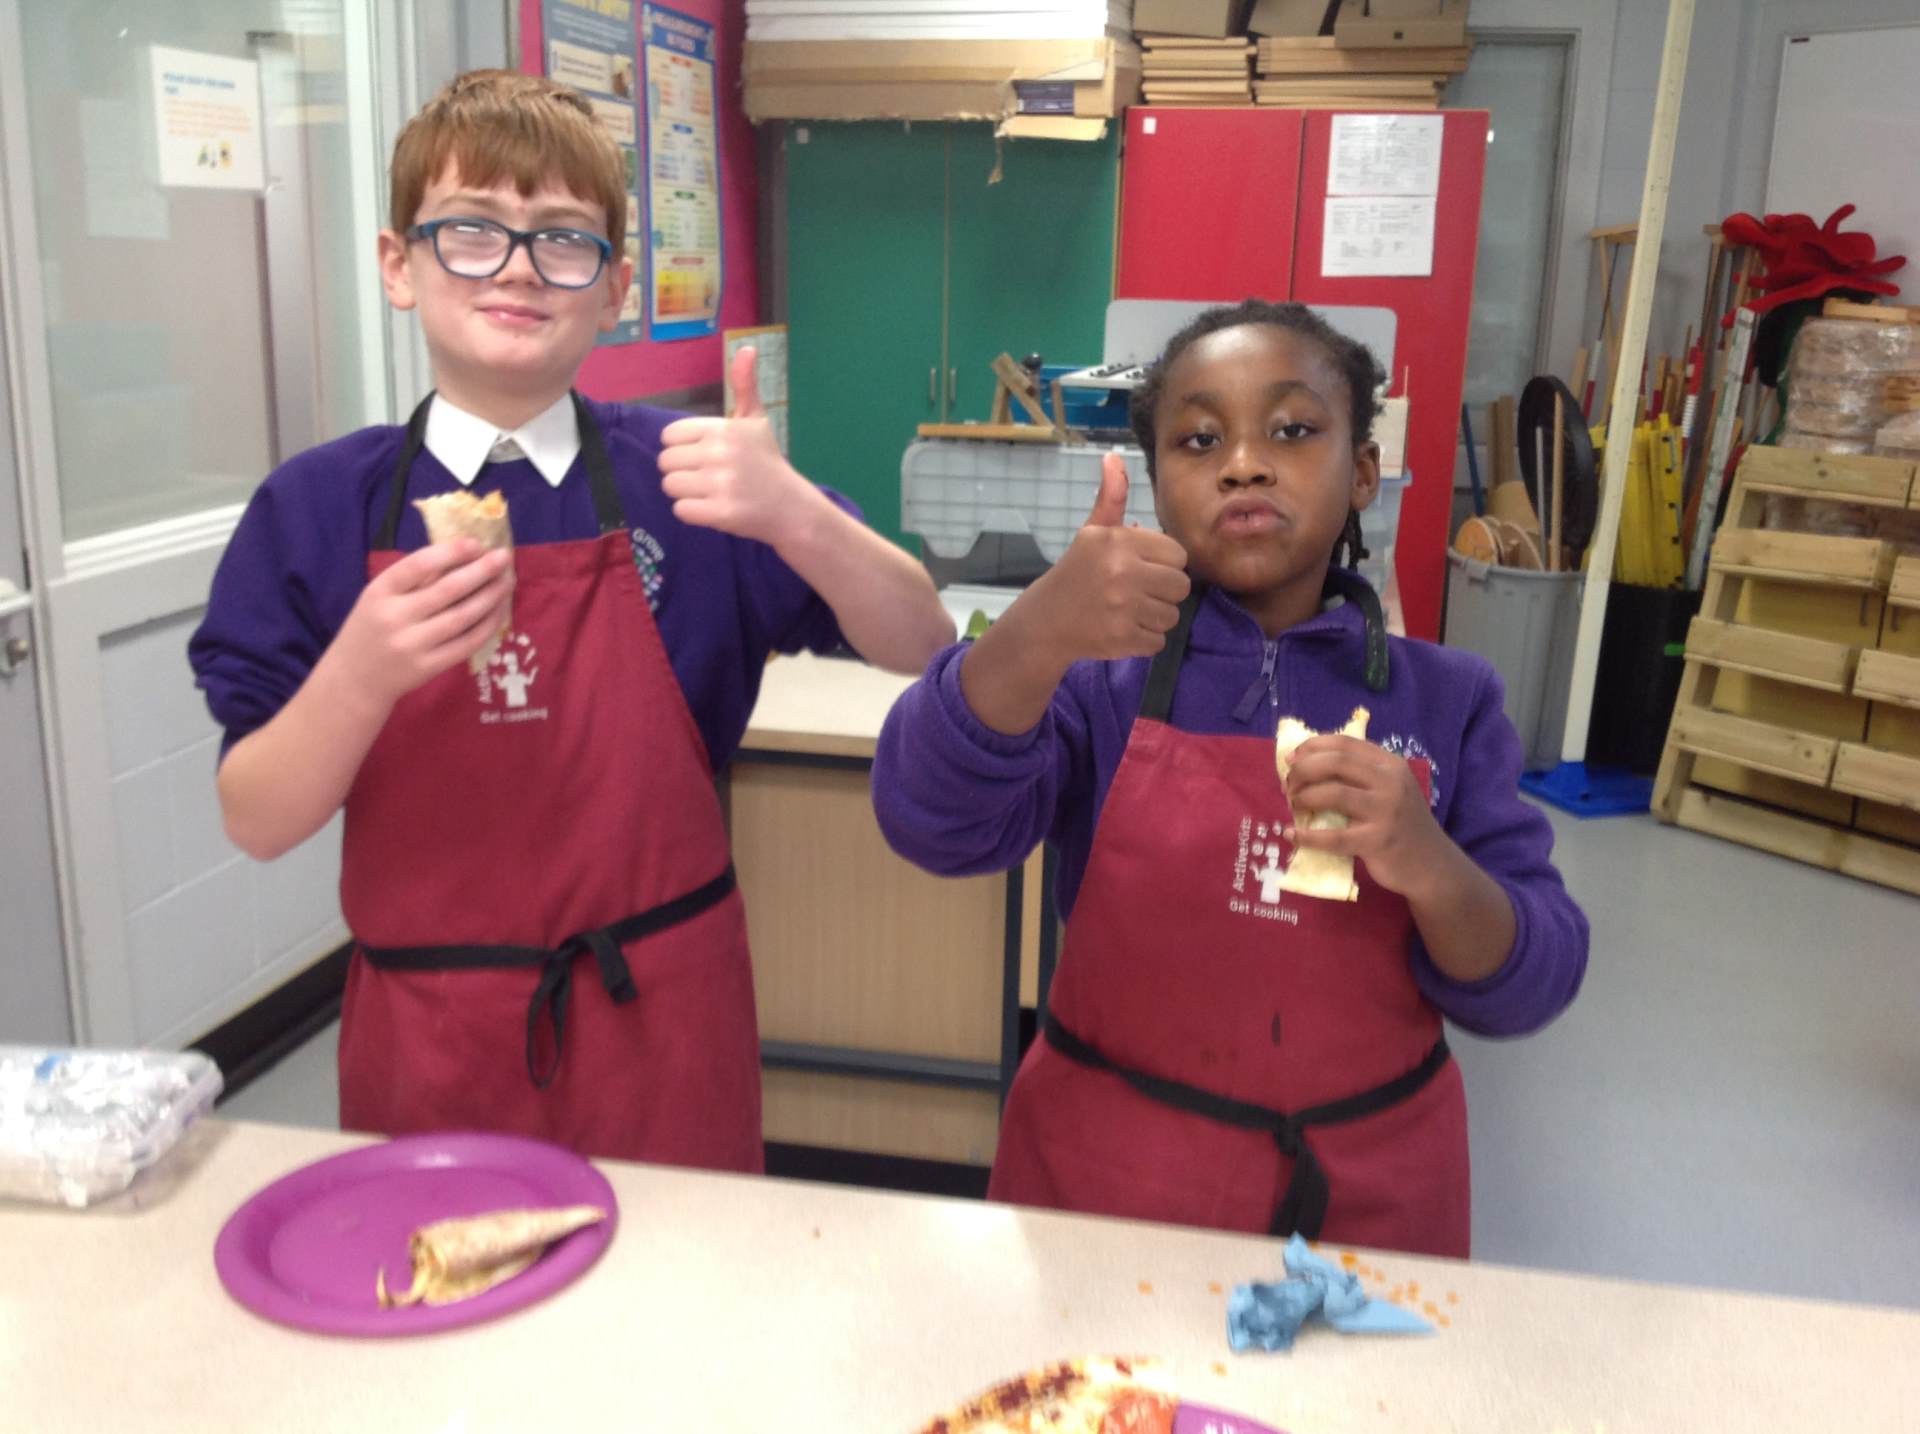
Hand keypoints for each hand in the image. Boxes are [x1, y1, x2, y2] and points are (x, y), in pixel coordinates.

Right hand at [329, 540, 512, 707]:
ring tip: (508, 580)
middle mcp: (395, 617)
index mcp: (379, 592)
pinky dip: (487, 625)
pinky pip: (466, 643)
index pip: (417, 565)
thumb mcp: (379, 597)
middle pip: (447, 590)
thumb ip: (413, 579)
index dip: (450, 552)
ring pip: (462, 616)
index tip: (476, 543)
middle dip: (481, 571)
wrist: (355, 679)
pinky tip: (499, 610)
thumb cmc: (371, 628)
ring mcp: (412, 645)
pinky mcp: (428, 667)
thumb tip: (462, 555)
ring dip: (490, 596)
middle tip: (504, 556)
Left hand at [658, 345, 817, 544]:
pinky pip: (681, 510)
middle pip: (665, 462)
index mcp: (723, 429)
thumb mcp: (755, 419)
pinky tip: (713, 508)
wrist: (790, 506)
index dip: (683, 446)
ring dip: (685, 492)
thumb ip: (744, 385)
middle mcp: (720, 454)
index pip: (669, 436)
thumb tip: (746, 347)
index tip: (705, 454)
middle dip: (682, 470)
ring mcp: (720, 485)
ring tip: (710, 491)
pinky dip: (693, 512)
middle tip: (708, 476)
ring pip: (670, 486)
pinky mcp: (720, 513)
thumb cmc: (766, 460)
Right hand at [1028, 453, 1189, 662]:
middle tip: (1138, 591)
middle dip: (1164, 590)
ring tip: (1130, 610)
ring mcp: (1123, 608)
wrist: (1045, 620)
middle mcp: (1123, 573)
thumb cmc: (1077, 572)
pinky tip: (1124, 628)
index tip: (1141, 568)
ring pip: (1172, 615)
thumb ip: (1112, 498)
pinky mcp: (1123, 639)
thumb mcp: (1093, 532)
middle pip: (1180, 586)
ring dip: (1156, 615)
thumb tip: (1113, 456)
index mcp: (1119, 542)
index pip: (1177, 555)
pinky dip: (1145, 638)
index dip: (1163, 563)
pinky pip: (1159, 640)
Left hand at [1283, 736, 1449, 897]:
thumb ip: (1360, 774)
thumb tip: (1307, 763)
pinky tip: (1291, 834)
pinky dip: (1307, 835)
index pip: (1345, 743)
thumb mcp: (1390, 789)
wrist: (1431, 865)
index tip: (1291, 758)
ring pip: (1333, 793)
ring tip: (1292, 805)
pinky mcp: (1377, 841)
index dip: (1312, 747)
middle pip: (1335, 762)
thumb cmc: (1401, 824)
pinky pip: (1333, 836)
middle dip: (1303, 770)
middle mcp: (1390, 782)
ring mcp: (1386, 811)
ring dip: (1303, 797)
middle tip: (1289, 785)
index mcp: (1390, 764)